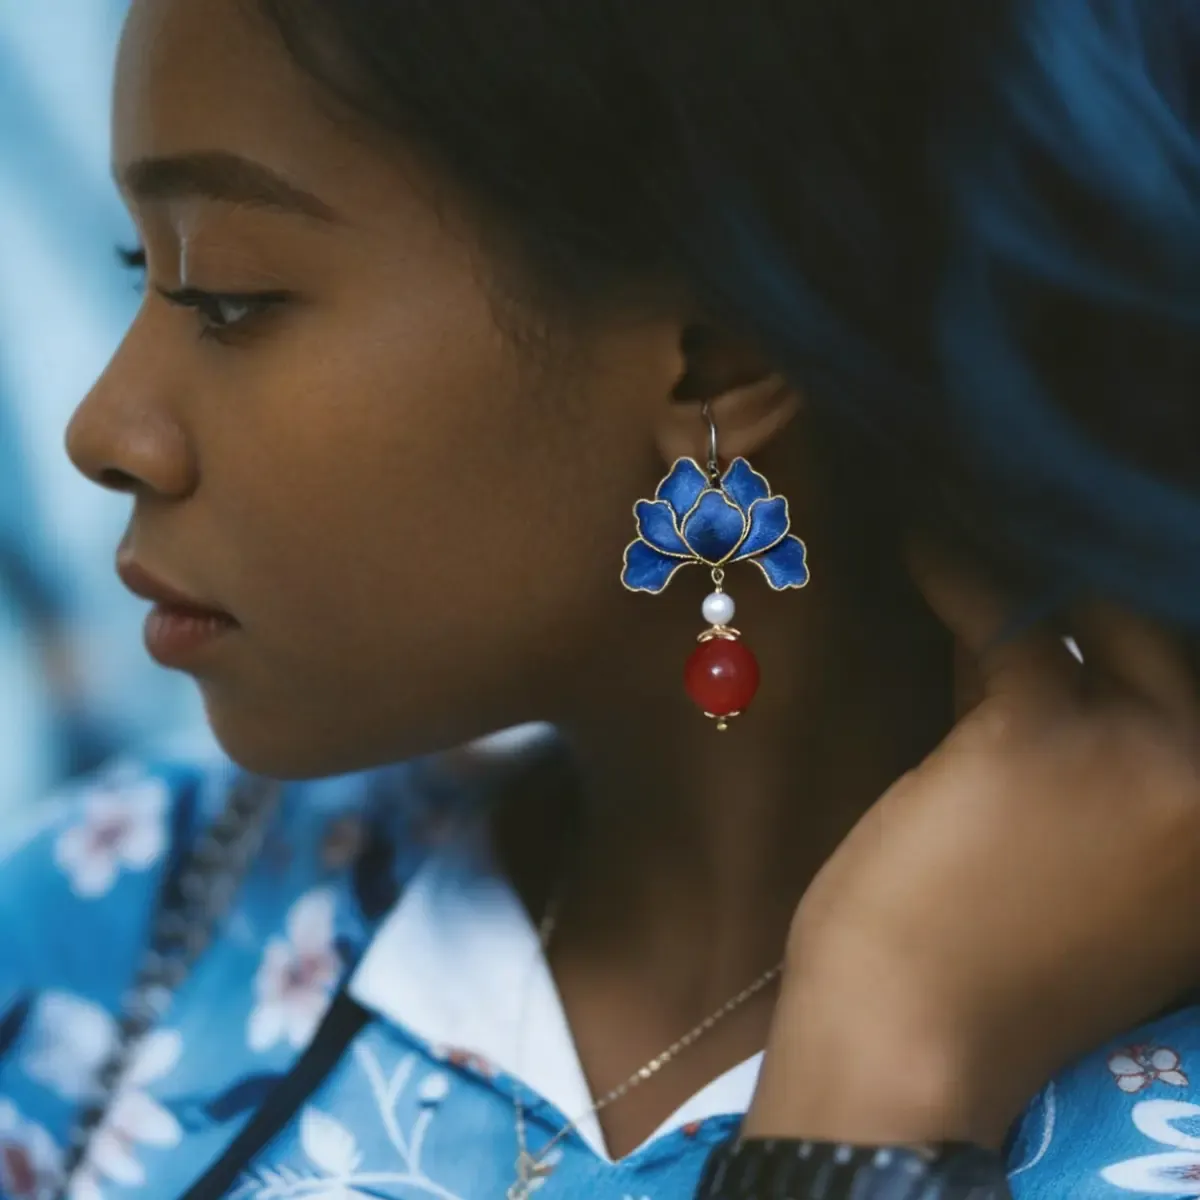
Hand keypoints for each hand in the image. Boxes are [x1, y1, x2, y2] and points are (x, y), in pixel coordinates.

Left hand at [746, 547, 1199, 1148]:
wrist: (914, 1045)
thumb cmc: (986, 958)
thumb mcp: (1082, 851)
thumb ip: (1086, 733)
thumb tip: (1052, 616)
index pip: (1193, 677)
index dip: (1149, 607)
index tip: (1103, 552)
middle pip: (1166, 630)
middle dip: (1101, 575)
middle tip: (1033, 512)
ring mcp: (1149, 753)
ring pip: (1101, 609)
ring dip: (1036, 557)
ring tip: (982, 507)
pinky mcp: (1043, 732)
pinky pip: (1006, 611)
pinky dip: (959, 567)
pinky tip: (926, 538)